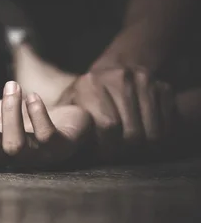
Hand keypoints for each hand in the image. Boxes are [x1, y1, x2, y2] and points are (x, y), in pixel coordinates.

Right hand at [0, 73, 92, 167]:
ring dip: (10, 111)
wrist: (66, 127)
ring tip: (12, 85)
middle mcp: (6, 157)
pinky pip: (47, 137)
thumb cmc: (23, 122)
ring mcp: (33, 156)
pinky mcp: (58, 148)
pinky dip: (38, 115)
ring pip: (14, 144)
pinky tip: (33, 97)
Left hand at [57, 68, 175, 158]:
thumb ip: (62, 121)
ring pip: (152, 133)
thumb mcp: (69, 102)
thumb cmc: (86, 94)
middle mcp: (119, 80)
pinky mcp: (163, 88)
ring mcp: (144, 82)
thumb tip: (54, 145)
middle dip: (124, 150)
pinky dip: (158, 137)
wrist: (118, 67)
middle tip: (116, 155)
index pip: (107, 125)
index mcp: (90, 84)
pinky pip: (167, 125)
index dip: (106, 147)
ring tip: (129, 149)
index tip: (102, 154)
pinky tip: (144, 139)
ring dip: (143, 148)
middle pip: (131, 133)